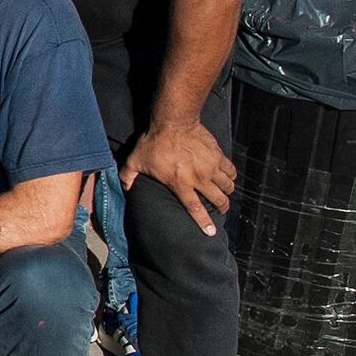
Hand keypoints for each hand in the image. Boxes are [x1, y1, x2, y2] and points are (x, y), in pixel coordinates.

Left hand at [122, 116, 235, 235]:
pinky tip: (228, 177)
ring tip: (224, 193)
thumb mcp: (135, 161)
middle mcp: (198, 179)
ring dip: (227, 192)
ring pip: (227, 187)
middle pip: (217, 200)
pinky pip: (230, 170)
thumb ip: (129, 176)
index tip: (211, 232)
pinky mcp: (218, 156)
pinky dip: (231, 176)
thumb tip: (125, 187)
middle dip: (222, 208)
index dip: (204, 222)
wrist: (173, 123)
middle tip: (221, 209)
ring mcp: (210, 167)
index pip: (195, 208)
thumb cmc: (153, 142)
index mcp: (180, 184)